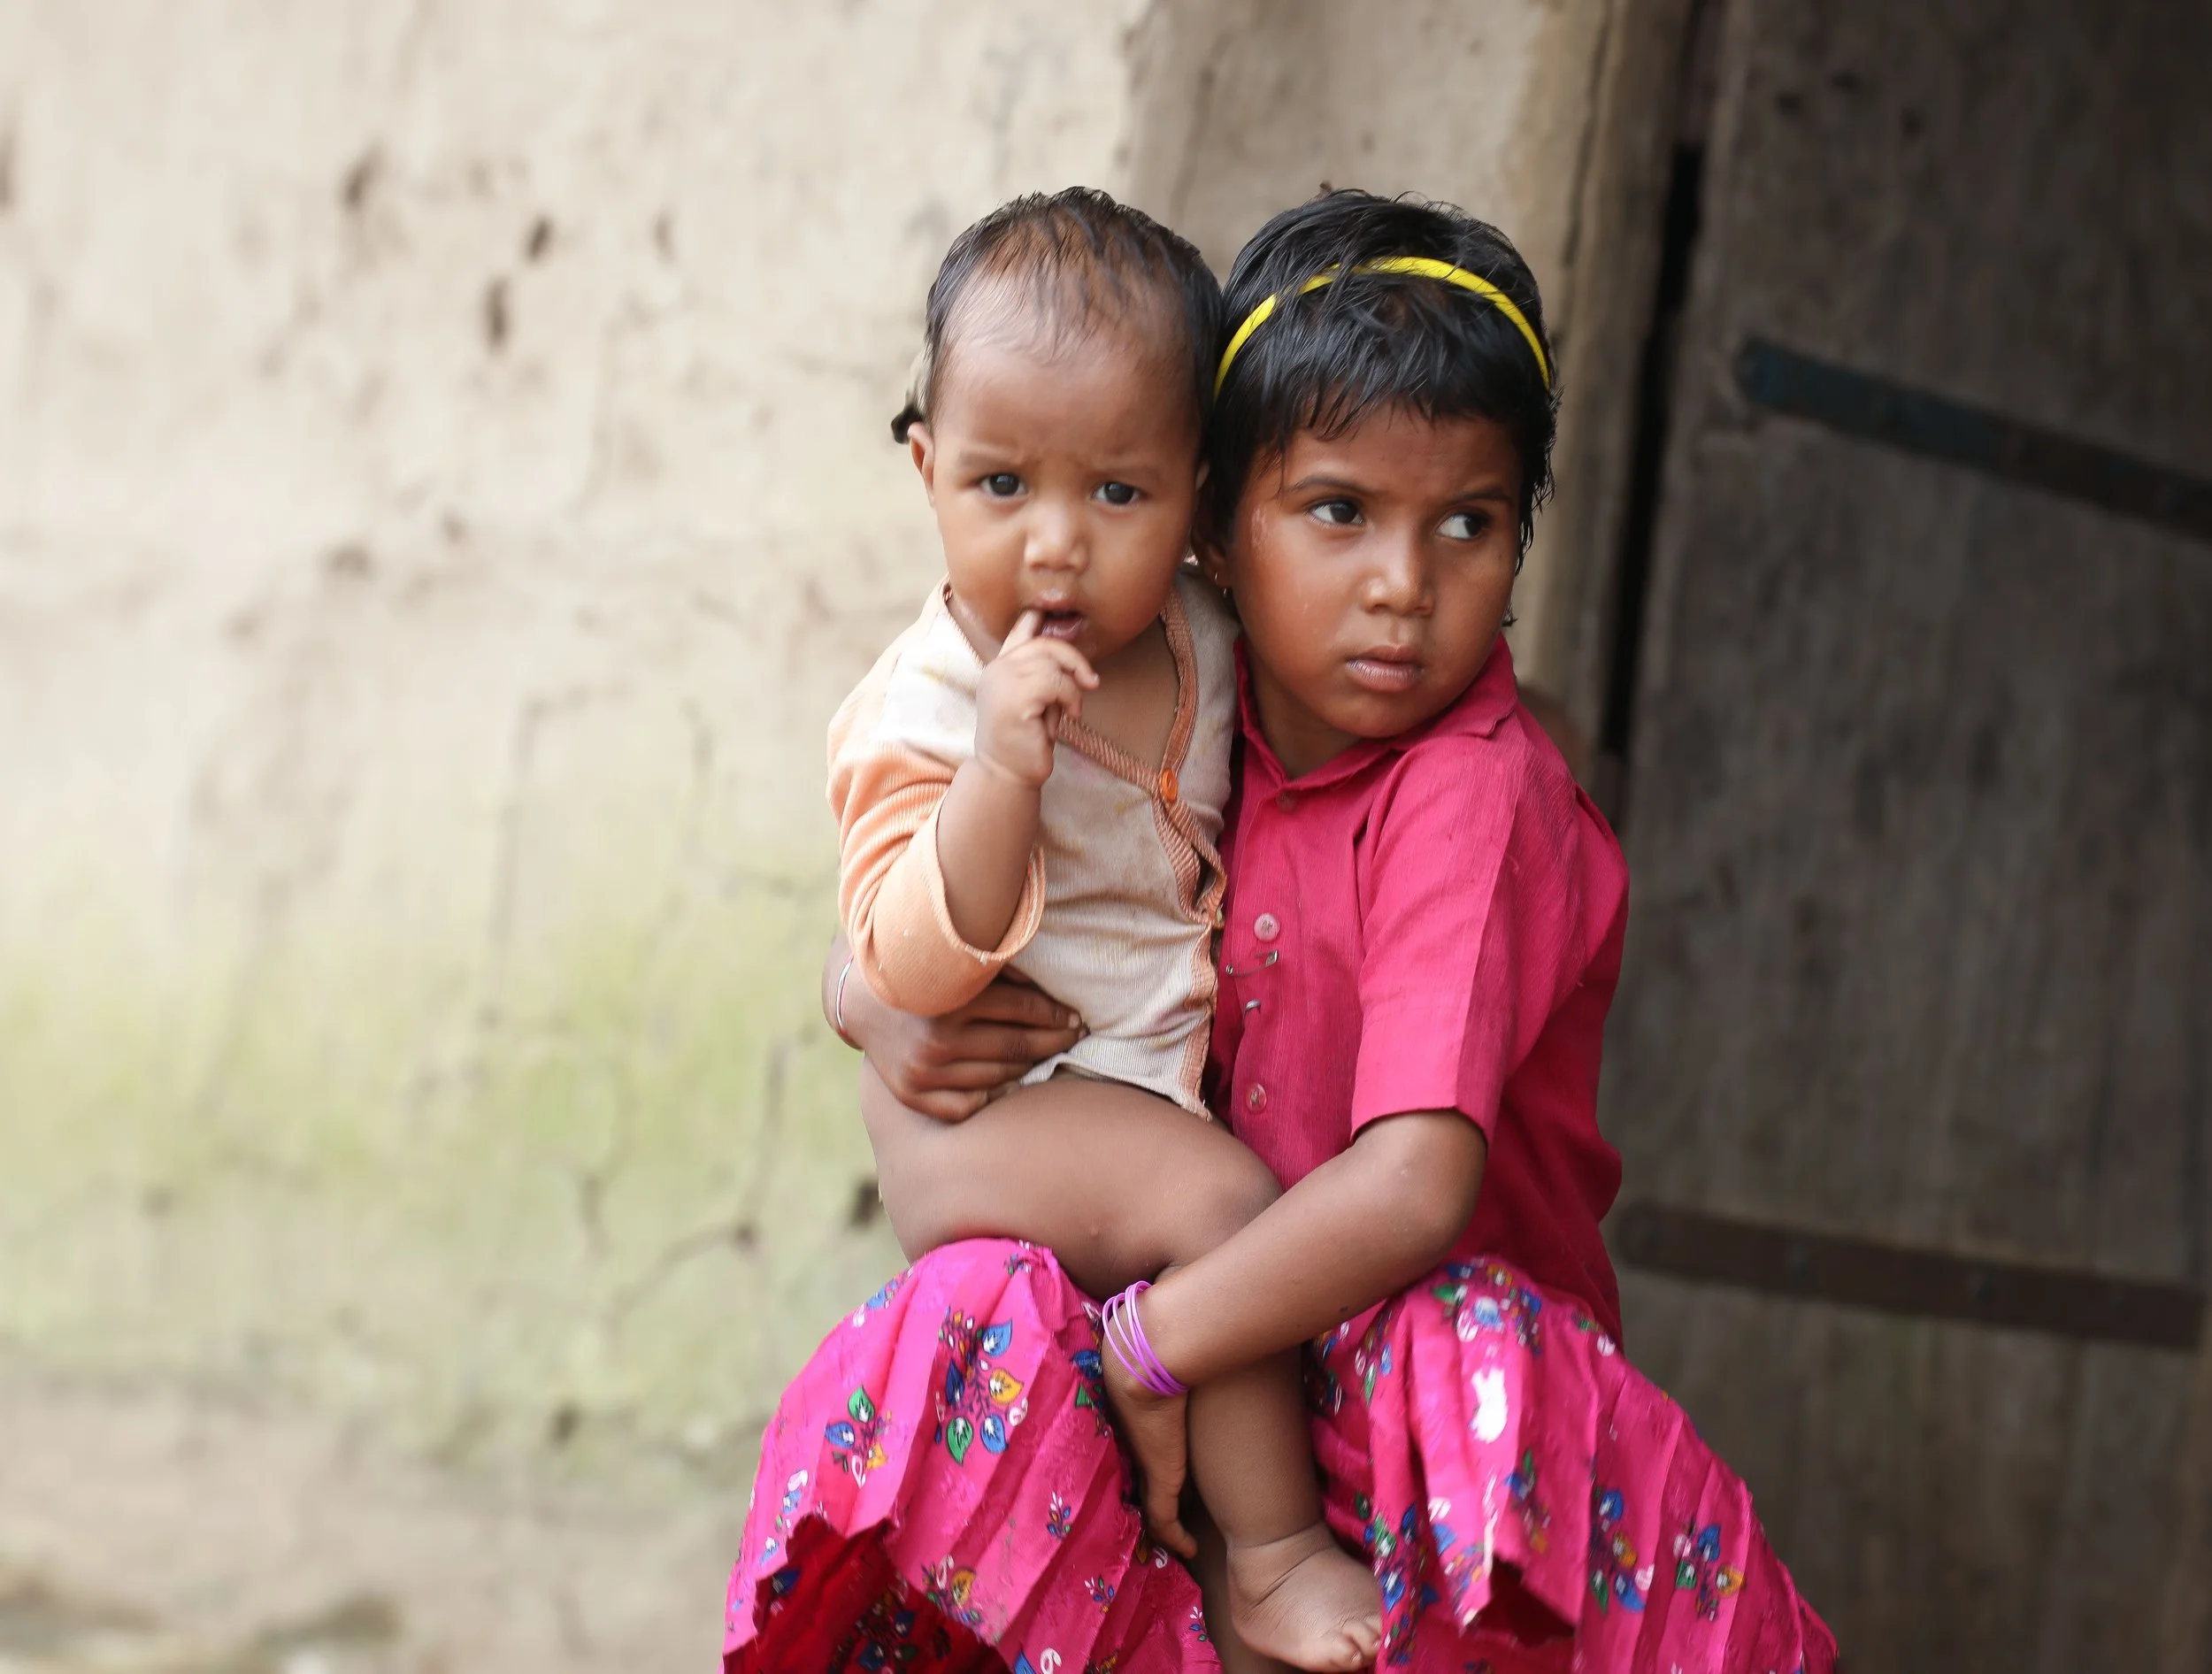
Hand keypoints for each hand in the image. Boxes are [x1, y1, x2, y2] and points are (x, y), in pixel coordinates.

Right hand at [849, 967, 1084, 1121]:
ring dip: (1030, 1066)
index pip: (1024, 1010)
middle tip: (1075, 1036)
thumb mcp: (958, 965)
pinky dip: (993, 1093)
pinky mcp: (913, 1094)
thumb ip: (1002, 973)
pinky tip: (1008, 1079)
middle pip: (1018, 1046)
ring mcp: (924, 1072)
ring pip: (1001, 1076)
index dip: (1057, 1014)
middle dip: (1055, 1040)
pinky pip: (969, 1105)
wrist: (861, 1000)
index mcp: (952, 1001)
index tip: (1076, 1017)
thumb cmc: (923, 977)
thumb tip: (1053, 993)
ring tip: (1047, 1054)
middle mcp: (937, 1040)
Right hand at [974, 610, 1099, 787]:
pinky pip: (1055, 683)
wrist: (1007, 774)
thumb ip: (1046, 676)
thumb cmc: (1025, 740)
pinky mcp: (1014, 698)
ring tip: (1070, 709)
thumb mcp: (1037, 701)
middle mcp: (996, 669)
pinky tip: (1070, 716)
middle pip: (1044, 642)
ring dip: (1071, 686)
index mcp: (1000, 667)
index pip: (1020, 629)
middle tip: (1090, 682)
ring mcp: (1002, 682)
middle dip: (1073, 659)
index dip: (1039, 617)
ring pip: (1051, 662)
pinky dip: (1070, 698)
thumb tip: (1075, 659)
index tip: (1059, 616)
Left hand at [1100, 1302, 1197, 1559]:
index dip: (1146, 1453)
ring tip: (1180, 1537)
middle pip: (1138, 1474)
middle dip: (1149, 1492)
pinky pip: (1165, 1520)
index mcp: (1134, 1411)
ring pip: (1151, 1502)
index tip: (1159, 1460)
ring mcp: (1146, 1459)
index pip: (1136, 1441)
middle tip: (1168, 1513)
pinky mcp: (1161, 1476)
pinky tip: (1191, 1549)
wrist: (1146, 1350)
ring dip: (1164, 1522)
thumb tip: (1182, 1299)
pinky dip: (1175, 1537)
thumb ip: (1174, 1329)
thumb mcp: (1168, 1337)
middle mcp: (1136, 1439)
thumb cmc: (1158, 1337)